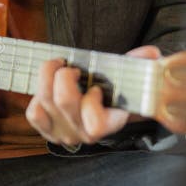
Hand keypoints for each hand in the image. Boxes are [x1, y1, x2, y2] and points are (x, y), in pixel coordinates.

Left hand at [25, 45, 161, 146]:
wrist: (99, 108)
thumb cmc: (114, 91)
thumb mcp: (128, 79)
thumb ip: (138, 64)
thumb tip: (151, 52)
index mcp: (109, 124)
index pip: (96, 124)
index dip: (92, 102)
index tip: (96, 88)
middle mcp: (84, 133)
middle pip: (64, 102)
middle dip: (64, 76)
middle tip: (71, 68)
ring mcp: (63, 133)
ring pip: (45, 101)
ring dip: (47, 76)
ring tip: (58, 66)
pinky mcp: (46, 129)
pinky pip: (33, 113)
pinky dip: (36, 97)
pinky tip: (48, 87)